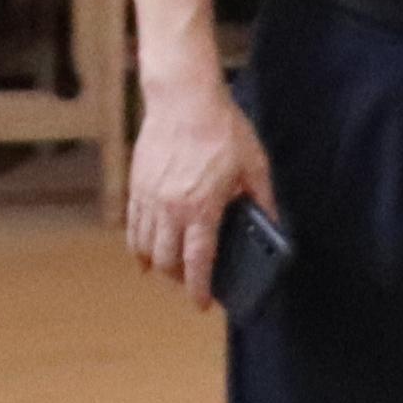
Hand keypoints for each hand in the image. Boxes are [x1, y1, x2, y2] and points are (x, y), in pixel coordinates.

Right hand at [121, 62, 275, 305]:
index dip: (199, 288)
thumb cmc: (221, 128)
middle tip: (189, 282)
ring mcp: (149, 197)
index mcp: (201, 208)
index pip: (198, 262)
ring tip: (166, 268)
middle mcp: (170, 208)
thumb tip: (271, 224)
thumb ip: (262, 199)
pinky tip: (144, 248)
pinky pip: (131, 223)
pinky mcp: (136, 183)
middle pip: (166, 260)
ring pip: (144, 246)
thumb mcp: (253, 165)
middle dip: (177, 279)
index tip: (203, 304)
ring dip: (155, 263)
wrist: (184, 97)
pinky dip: (136, 242)